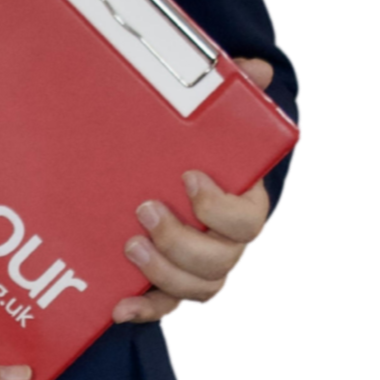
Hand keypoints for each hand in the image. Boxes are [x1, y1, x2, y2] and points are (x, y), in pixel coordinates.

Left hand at [112, 56, 274, 325]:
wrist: (176, 168)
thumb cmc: (200, 147)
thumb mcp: (213, 115)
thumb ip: (236, 90)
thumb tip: (260, 70)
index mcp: (245, 206)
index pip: (248, 221)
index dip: (220, 207)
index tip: (188, 177)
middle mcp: (229, 244)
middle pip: (221, 262)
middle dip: (182, 242)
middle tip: (146, 210)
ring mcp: (202, 267)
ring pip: (198, 287)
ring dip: (164, 272)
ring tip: (130, 245)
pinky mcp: (172, 282)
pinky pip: (165, 306)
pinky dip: (145, 309)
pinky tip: (119, 304)